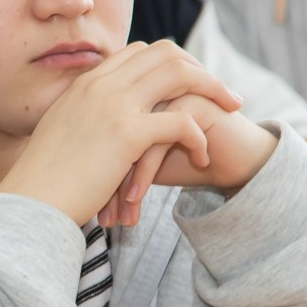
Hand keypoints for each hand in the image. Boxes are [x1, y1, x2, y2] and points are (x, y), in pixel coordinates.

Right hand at [0, 41, 243, 227]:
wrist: (30, 202)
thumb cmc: (44, 180)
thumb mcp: (61, 135)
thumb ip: (82, 119)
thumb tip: (99, 127)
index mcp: (85, 84)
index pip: (139, 51)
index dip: (172, 63)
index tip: (190, 87)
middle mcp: (100, 85)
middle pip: (166, 53)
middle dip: (201, 69)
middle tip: (223, 95)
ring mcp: (112, 106)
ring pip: (180, 75)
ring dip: (212, 90)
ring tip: (229, 113)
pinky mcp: (126, 134)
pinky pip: (181, 121)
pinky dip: (199, 136)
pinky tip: (203, 155)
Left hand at [99, 92, 279, 227]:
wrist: (234, 161)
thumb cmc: (182, 162)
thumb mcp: (138, 163)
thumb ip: (110, 159)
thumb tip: (72, 183)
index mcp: (126, 96)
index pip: (93, 133)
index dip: (84, 172)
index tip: (82, 210)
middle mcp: (145, 89)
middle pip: (107, 135)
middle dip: (100, 179)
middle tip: (98, 216)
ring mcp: (169, 93)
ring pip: (129, 137)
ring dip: (119, 180)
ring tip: (116, 216)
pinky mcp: (193, 104)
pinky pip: (159, 138)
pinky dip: (144, 171)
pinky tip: (135, 199)